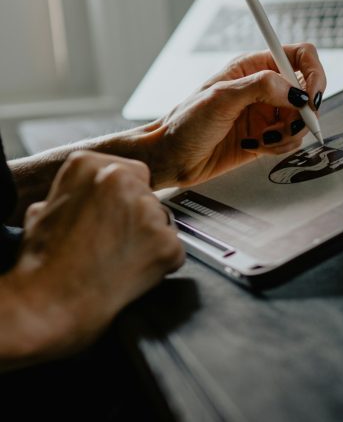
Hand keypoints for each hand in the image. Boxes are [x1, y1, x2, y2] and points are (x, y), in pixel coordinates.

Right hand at [0, 151, 183, 365]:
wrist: (51, 302)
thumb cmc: (44, 262)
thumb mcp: (46, 209)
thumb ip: (78, 192)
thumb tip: (91, 194)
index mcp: (89, 165)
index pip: (133, 173)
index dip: (124, 199)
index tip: (112, 216)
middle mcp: (121, 180)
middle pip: (149, 197)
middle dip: (137, 219)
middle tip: (114, 243)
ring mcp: (148, 211)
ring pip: (163, 223)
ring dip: (149, 240)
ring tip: (118, 260)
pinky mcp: (167, 243)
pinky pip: (174, 252)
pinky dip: (160, 264)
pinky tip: (132, 273)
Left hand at [146, 45, 326, 188]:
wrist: (173, 157)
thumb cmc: (185, 123)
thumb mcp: (221, 98)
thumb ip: (261, 87)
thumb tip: (295, 91)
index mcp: (254, 67)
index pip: (300, 57)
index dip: (313, 74)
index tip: (310, 98)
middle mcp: (265, 88)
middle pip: (306, 93)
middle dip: (301, 113)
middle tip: (286, 126)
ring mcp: (267, 113)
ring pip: (302, 121)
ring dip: (287, 134)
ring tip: (263, 139)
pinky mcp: (267, 136)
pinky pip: (291, 141)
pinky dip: (279, 147)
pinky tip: (256, 146)